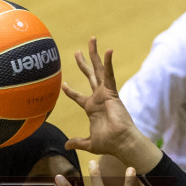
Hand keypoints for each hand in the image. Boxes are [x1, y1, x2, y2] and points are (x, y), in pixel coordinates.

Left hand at [61, 38, 156, 170]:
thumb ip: (78, 142)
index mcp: (92, 108)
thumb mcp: (89, 142)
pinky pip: (109, 75)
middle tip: (76, 51)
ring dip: (95, 55)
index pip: (79, 97)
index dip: (71, 91)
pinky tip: (108, 50)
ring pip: (99, 69)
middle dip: (83, 63)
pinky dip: (108, 63)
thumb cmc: (109, 143)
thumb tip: (66, 146)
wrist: (121, 142)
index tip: (63, 85)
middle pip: (90, 76)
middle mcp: (98, 98)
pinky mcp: (112, 92)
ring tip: (92, 39)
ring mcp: (105, 93)